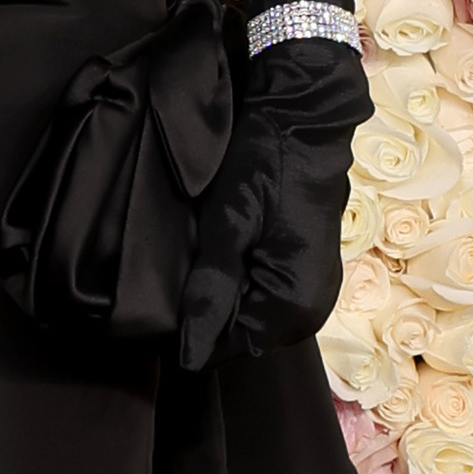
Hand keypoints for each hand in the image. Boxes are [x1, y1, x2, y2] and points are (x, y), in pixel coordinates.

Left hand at [176, 41, 369, 375]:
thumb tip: (188, 356)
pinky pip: (266, 295)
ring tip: (199, 259)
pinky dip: (242, 281)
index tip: (158, 305)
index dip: (188, 333)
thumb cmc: (265, 165)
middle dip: (207, 313)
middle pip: (242, 335)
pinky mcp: (309, 270)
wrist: (305, 117)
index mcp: (293, 305)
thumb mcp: (228, 226)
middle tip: (178, 272)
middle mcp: (311, 309)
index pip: (227, 349)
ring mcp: (314, 290)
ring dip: (224, 296)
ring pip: (252, 315)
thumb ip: (210, 292)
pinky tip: (223, 254)